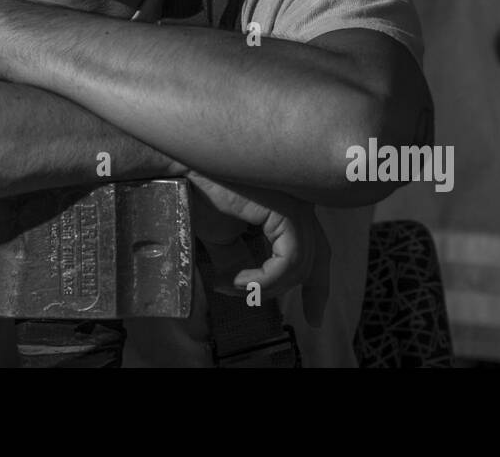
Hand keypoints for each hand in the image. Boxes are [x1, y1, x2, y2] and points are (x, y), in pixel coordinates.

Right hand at [186, 171, 328, 327]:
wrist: (179, 178)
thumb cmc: (199, 196)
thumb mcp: (224, 239)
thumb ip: (241, 259)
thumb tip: (245, 287)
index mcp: (287, 206)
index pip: (316, 247)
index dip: (319, 284)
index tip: (314, 316)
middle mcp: (297, 201)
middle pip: (320, 255)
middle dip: (316, 290)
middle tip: (311, 319)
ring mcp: (294, 203)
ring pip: (301, 263)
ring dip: (268, 286)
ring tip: (236, 287)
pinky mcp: (284, 210)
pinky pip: (289, 259)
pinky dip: (266, 278)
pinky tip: (239, 281)